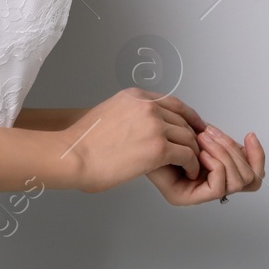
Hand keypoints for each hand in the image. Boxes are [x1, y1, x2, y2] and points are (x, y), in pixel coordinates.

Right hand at [61, 88, 206, 193]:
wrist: (73, 154)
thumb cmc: (83, 142)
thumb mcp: (108, 114)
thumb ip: (129, 115)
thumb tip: (140, 127)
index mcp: (135, 97)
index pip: (173, 102)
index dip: (188, 116)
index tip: (195, 128)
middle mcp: (147, 106)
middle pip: (183, 120)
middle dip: (192, 137)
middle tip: (195, 151)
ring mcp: (154, 125)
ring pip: (188, 138)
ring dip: (192, 153)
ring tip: (191, 165)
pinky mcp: (158, 147)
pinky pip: (186, 155)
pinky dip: (190, 165)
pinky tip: (186, 171)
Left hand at [147, 124, 264, 206]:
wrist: (129, 139)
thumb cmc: (157, 134)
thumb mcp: (199, 132)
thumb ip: (221, 139)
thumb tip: (247, 140)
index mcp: (214, 173)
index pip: (253, 176)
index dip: (258, 156)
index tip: (250, 135)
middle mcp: (208, 187)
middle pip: (250, 179)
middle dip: (234, 151)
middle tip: (211, 135)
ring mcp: (198, 195)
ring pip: (238, 182)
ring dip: (225, 154)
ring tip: (204, 140)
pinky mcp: (186, 198)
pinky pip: (220, 185)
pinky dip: (216, 164)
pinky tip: (200, 152)